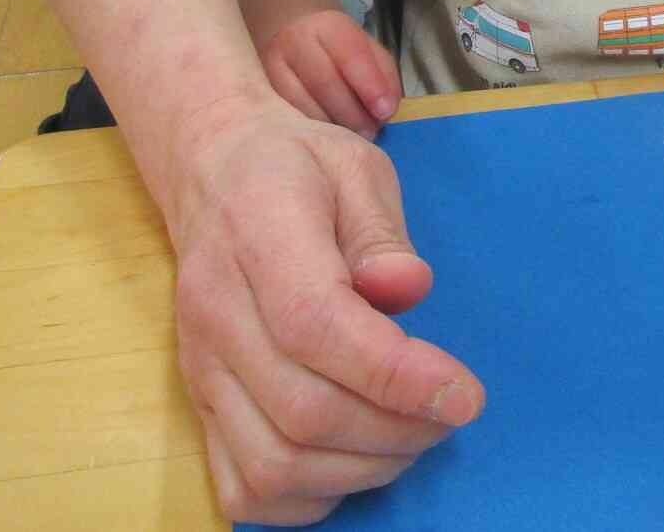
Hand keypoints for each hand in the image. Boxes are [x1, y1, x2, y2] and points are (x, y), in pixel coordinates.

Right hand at [170, 99, 484, 524]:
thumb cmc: (297, 169)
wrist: (216, 172)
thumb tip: (407, 288)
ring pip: (274, 464)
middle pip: (302, 411)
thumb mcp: (356, 166)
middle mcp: (217, 313)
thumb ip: (382, 231)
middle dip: (397, 430)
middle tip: (450, 412)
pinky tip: (357, 458)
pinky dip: (310, 496)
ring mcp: (200, 367)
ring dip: (362, 469)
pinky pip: (244, 489)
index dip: (395, 375)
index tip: (464, 395)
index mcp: (258, 238)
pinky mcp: (199, 404)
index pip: (317, 326)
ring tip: (413, 433)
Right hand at [259, 9, 402, 139]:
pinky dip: (311, 131)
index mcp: (328, 27)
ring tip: (351, 138)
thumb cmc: (337, 50)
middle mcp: (294, 42)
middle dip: (352, 114)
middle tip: (371, 133)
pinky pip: (287, 116)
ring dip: (332, 128)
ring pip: (302, 105)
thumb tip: (385, 111)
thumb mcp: (367, 51)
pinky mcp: (260, 91)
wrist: (290, 35)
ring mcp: (270, 66)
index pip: (350, 54)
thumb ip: (384, 77)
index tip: (385, 112)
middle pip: (325, 83)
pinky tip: (326, 137)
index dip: (370, 85)